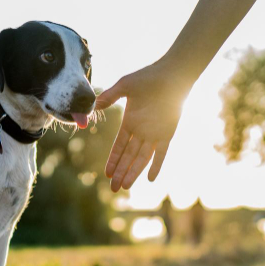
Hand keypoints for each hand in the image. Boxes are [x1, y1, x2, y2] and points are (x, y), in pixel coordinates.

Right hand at [96, 59, 192, 191]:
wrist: (172, 76)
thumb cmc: (148, 78)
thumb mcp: (124, 86)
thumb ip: (109, 97)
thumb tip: (92, 105)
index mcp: (130, 122)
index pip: (119, 147)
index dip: (113, 160)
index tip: (106, 174)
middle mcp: (141, 132)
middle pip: (128, 157)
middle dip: (120, 173)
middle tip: (113, 189)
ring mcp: (154, 134)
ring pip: (141, 159)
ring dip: (133, 172)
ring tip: (125, 186)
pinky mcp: (167, 134)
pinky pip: (161, 154)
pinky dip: (156, 166)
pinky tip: (150, 178)